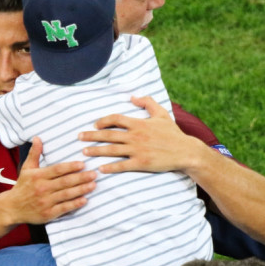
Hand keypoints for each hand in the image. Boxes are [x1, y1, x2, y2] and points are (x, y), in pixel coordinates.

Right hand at [7, 137, 96, 224]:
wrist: (12, 208)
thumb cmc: (22, 187)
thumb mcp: (26, 169)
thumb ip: (34, 153)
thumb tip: (37, 138)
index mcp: (38, 176)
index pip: (57, 170)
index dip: (70, 167)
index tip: (82, 164)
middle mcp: (42, 188)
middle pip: (65, 182)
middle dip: (81, 177)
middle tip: (94, 174)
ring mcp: (45, 202)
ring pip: (66, 194)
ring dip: (81, 189)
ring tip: (93, 185)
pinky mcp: (48, 214)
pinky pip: (64, 208)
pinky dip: (75, 204)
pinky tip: (84, 200)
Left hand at [79, 96, 205, 173]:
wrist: (185, 151)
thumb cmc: (172, 133)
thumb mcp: (161, 114)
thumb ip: (147, 102)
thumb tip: (133, 96)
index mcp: (138, 124)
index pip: (115, 119)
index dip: (102, 121)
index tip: (94, 125)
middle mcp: (135, 136)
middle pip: (108, 135)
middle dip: (91, 136)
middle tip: (79, 137)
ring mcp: (137, 150)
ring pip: (112, 150)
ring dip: (96, 151)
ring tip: (84, 152)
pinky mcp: (141, 163)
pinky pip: (122, 165)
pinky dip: (110, 167)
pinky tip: (100, 168)